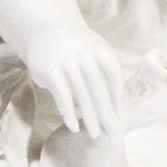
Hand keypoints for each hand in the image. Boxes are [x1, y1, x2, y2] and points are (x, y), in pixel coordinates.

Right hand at [26, 24, 124, 139]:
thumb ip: (107, 71)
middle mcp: (85, 56)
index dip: (118, 99)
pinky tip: (74, 126)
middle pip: (99, 90)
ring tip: (95, 134)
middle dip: (107, 112)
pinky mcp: (50, 71)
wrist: (45, 31)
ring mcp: (67, 63)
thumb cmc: (75, 47)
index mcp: (100, 51)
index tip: (122, 118)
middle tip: (113, 131)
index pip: (113, 79)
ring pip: (82, 95)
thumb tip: (119, 99)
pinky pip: (62, 96)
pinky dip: (68, 113)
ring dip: (90, 117)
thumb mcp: (95, 50)